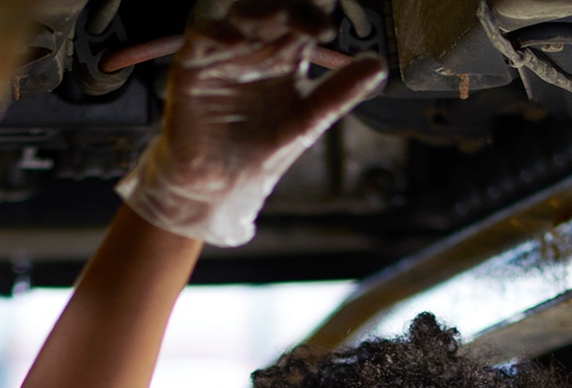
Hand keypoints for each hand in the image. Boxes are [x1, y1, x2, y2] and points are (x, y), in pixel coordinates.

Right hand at [116, 0, 385, 246]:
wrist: (222, 185)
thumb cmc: (262, 149)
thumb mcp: (308, 120)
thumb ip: (340, 92)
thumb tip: (378, 65)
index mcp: (285, 53)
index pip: (303, 16)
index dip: (315, 12)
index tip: (328, 30)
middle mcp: (255, 45)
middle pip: (272, 6)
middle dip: (288, 4)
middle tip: (306, 18)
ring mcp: (224, 53)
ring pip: (238, 13)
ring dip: (258, 10)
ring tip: (277, 19)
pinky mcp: (194, 67)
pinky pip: (201, 37)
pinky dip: (216, 33)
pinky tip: (236, 41)